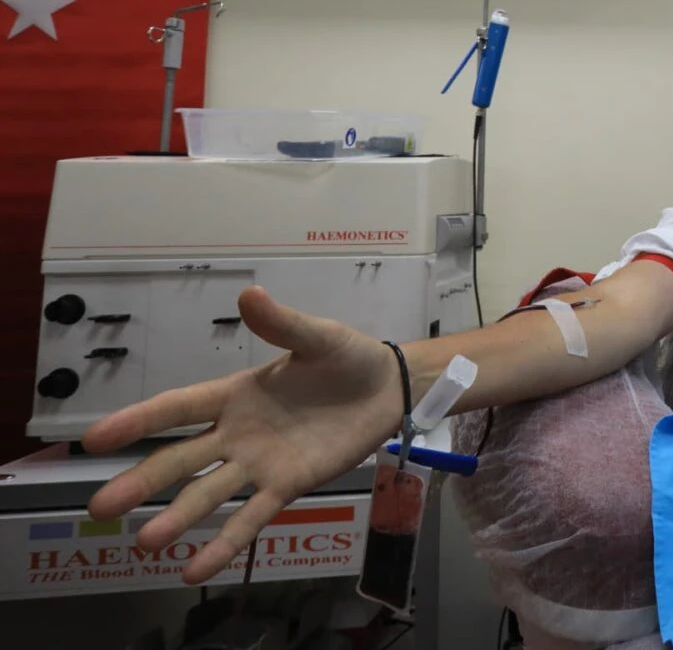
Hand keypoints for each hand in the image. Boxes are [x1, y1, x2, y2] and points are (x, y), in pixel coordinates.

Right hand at [83, 286, 402, 583]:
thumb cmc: (346, 358)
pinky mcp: (288, 485)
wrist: (388, 388)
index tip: (95, 438)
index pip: (178, 408)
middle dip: (142, 481)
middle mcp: (237, 433)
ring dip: (179, 517)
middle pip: (181, 459)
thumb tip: (249, 292)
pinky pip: (252, 517)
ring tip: (147, 541)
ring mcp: (259, 463)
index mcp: (235, 393)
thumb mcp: (317, 337)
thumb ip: (282, 323)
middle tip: (100, 507)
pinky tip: (194, 569)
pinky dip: (224, 543)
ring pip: (210, 493)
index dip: (138, 420)